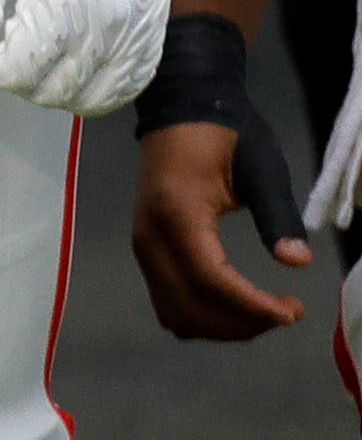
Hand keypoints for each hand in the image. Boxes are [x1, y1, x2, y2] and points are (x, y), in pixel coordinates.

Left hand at [0, 0, 170, 114]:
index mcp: (61, 2)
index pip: (19, 70)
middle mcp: (107, 23)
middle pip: (55, 89)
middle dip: (19, 81)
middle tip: (4, 50)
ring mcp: (137, 26)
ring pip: (96, 95)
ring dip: (58, 91)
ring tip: (36, 63)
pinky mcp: (155, 24)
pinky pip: (134, 80)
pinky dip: (103, 90)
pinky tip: (78, 77)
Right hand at [132, 120, 313, 338]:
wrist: (179, 113)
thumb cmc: (223, 137)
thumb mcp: (260, 169)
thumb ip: (277, 216)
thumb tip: (297, 262)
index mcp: (177, 215)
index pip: (210, 280)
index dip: (252, 306)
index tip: (293, 312)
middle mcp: (151, 239)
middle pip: (191, 308)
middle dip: (242, 323)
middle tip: (287, 313)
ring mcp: (144, 249)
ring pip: (177, 314)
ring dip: (223, 326)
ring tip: (263, 313)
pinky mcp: (147, 253)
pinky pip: (169, 304)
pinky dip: (203, 318)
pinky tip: (235, 307)